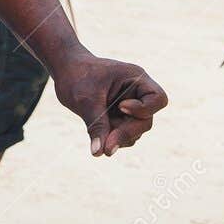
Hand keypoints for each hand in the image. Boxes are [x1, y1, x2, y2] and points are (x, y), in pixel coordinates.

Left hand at [53, 53, 167, 155]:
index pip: (157, 99)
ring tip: (96, 134)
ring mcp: (130, 107)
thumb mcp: (85, 100)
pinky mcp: (120, 118)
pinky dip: (112, 138)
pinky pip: (123, 135)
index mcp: (136, 79)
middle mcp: (137, 93)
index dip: (143, 109)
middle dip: (126, 133)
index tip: (120, 107)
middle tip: (107, 147)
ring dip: (118, 137)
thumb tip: (99, 152)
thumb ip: (96, 125)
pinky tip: (97, 136)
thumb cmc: (77, 77)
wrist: (65, 71)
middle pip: (145, 120)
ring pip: (135, 132)